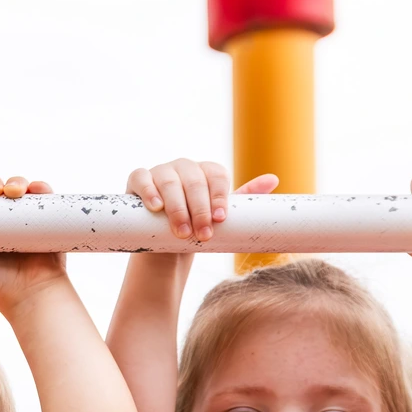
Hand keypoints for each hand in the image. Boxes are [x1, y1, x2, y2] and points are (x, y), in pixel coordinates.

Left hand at [0, 176, 63, 313]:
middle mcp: (5, 222)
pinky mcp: (47, 221)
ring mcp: (26, 220)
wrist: (34, 299)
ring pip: (19, 190)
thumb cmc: (0, 289)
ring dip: (15, 182)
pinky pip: (45, 198)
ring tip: (12, 191)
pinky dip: (41, 188)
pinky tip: (35, 189)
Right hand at [128, 159, 278, 241]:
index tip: (221, 219)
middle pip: (194, 181)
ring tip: (182, 232)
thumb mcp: (220, 215)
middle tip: (203, 234)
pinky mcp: (138, 180)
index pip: (216, 176)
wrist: (165, 243)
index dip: (219, 196)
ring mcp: (160, 171)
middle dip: (199, 209)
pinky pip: (141, 178)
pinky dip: (148, 190)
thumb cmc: (197, 227)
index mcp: (206, 171)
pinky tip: (156, 207)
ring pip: (170, 181)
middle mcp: (184, 167)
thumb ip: (244, 198)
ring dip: (177, 208)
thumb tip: (273, 180)